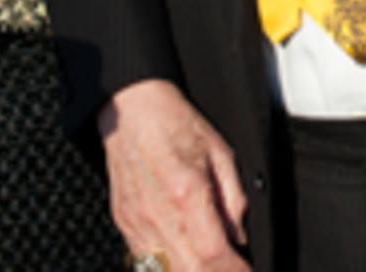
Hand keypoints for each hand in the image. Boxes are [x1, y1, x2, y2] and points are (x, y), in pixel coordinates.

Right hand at [100, 80, 249, 269]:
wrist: (133, 111)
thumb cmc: (175, 124)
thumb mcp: (221, 152)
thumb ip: (233, 199)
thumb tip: (239, 238)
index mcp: (188, 192)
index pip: (214, 254)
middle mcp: (160, 215)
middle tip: (234, 270)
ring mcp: (138, 225)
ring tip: (211, 267)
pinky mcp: (125, 227)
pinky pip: (146, 264)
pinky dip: (168, 269)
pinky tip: (184, 260)